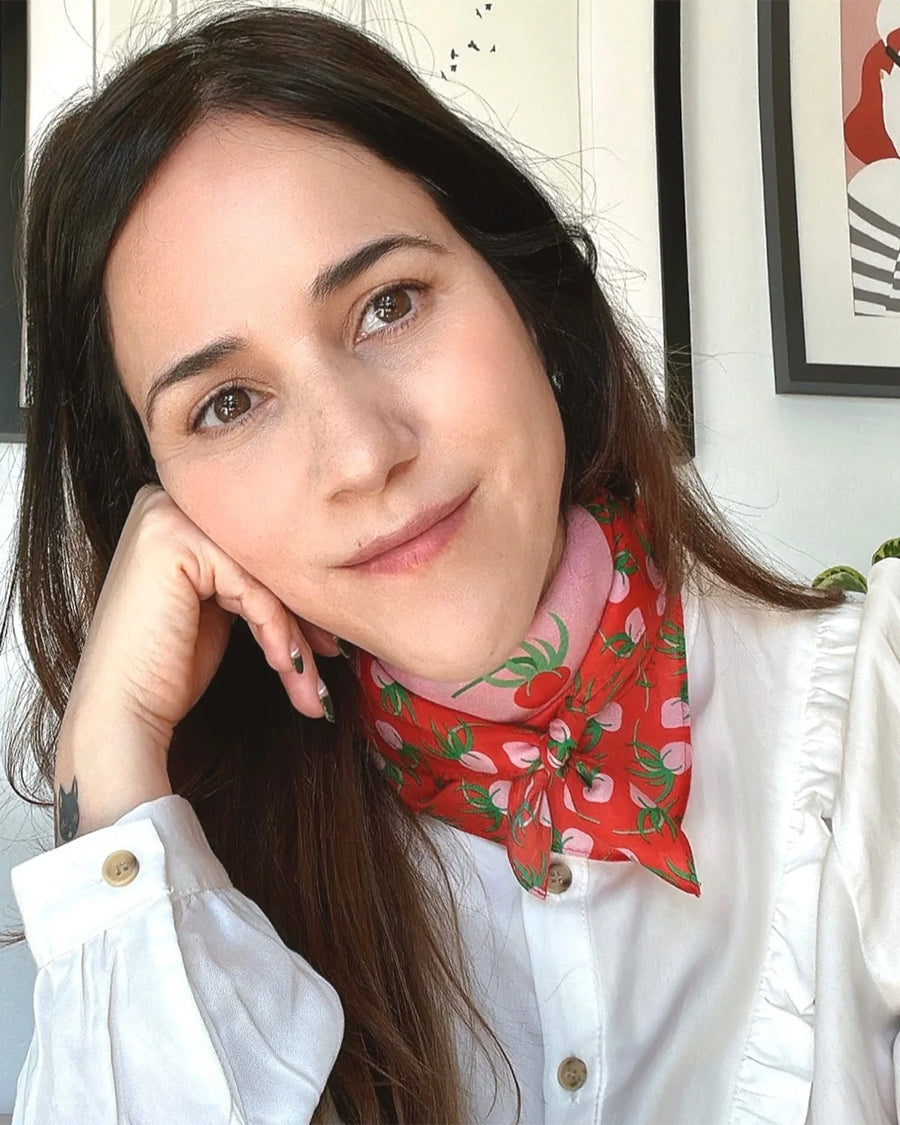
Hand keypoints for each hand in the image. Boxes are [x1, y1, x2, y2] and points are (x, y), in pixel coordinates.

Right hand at [54, 485, 336, 840]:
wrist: (121, 712)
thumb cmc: (166, 669)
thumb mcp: (218, 608)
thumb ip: (251, 577)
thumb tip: (320, 576)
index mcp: (177, 512)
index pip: (256, 549)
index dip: (295, 595)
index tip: (326, 639)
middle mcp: (166, 502)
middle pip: (261, 557)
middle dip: (302, 614)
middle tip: (330, 656)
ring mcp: (166, 517)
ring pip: (263, 574)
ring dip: (294, 633)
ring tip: (307, 680)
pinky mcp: (174, 541)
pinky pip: (253, 588)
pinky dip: (276, 631)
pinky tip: (283, 666)